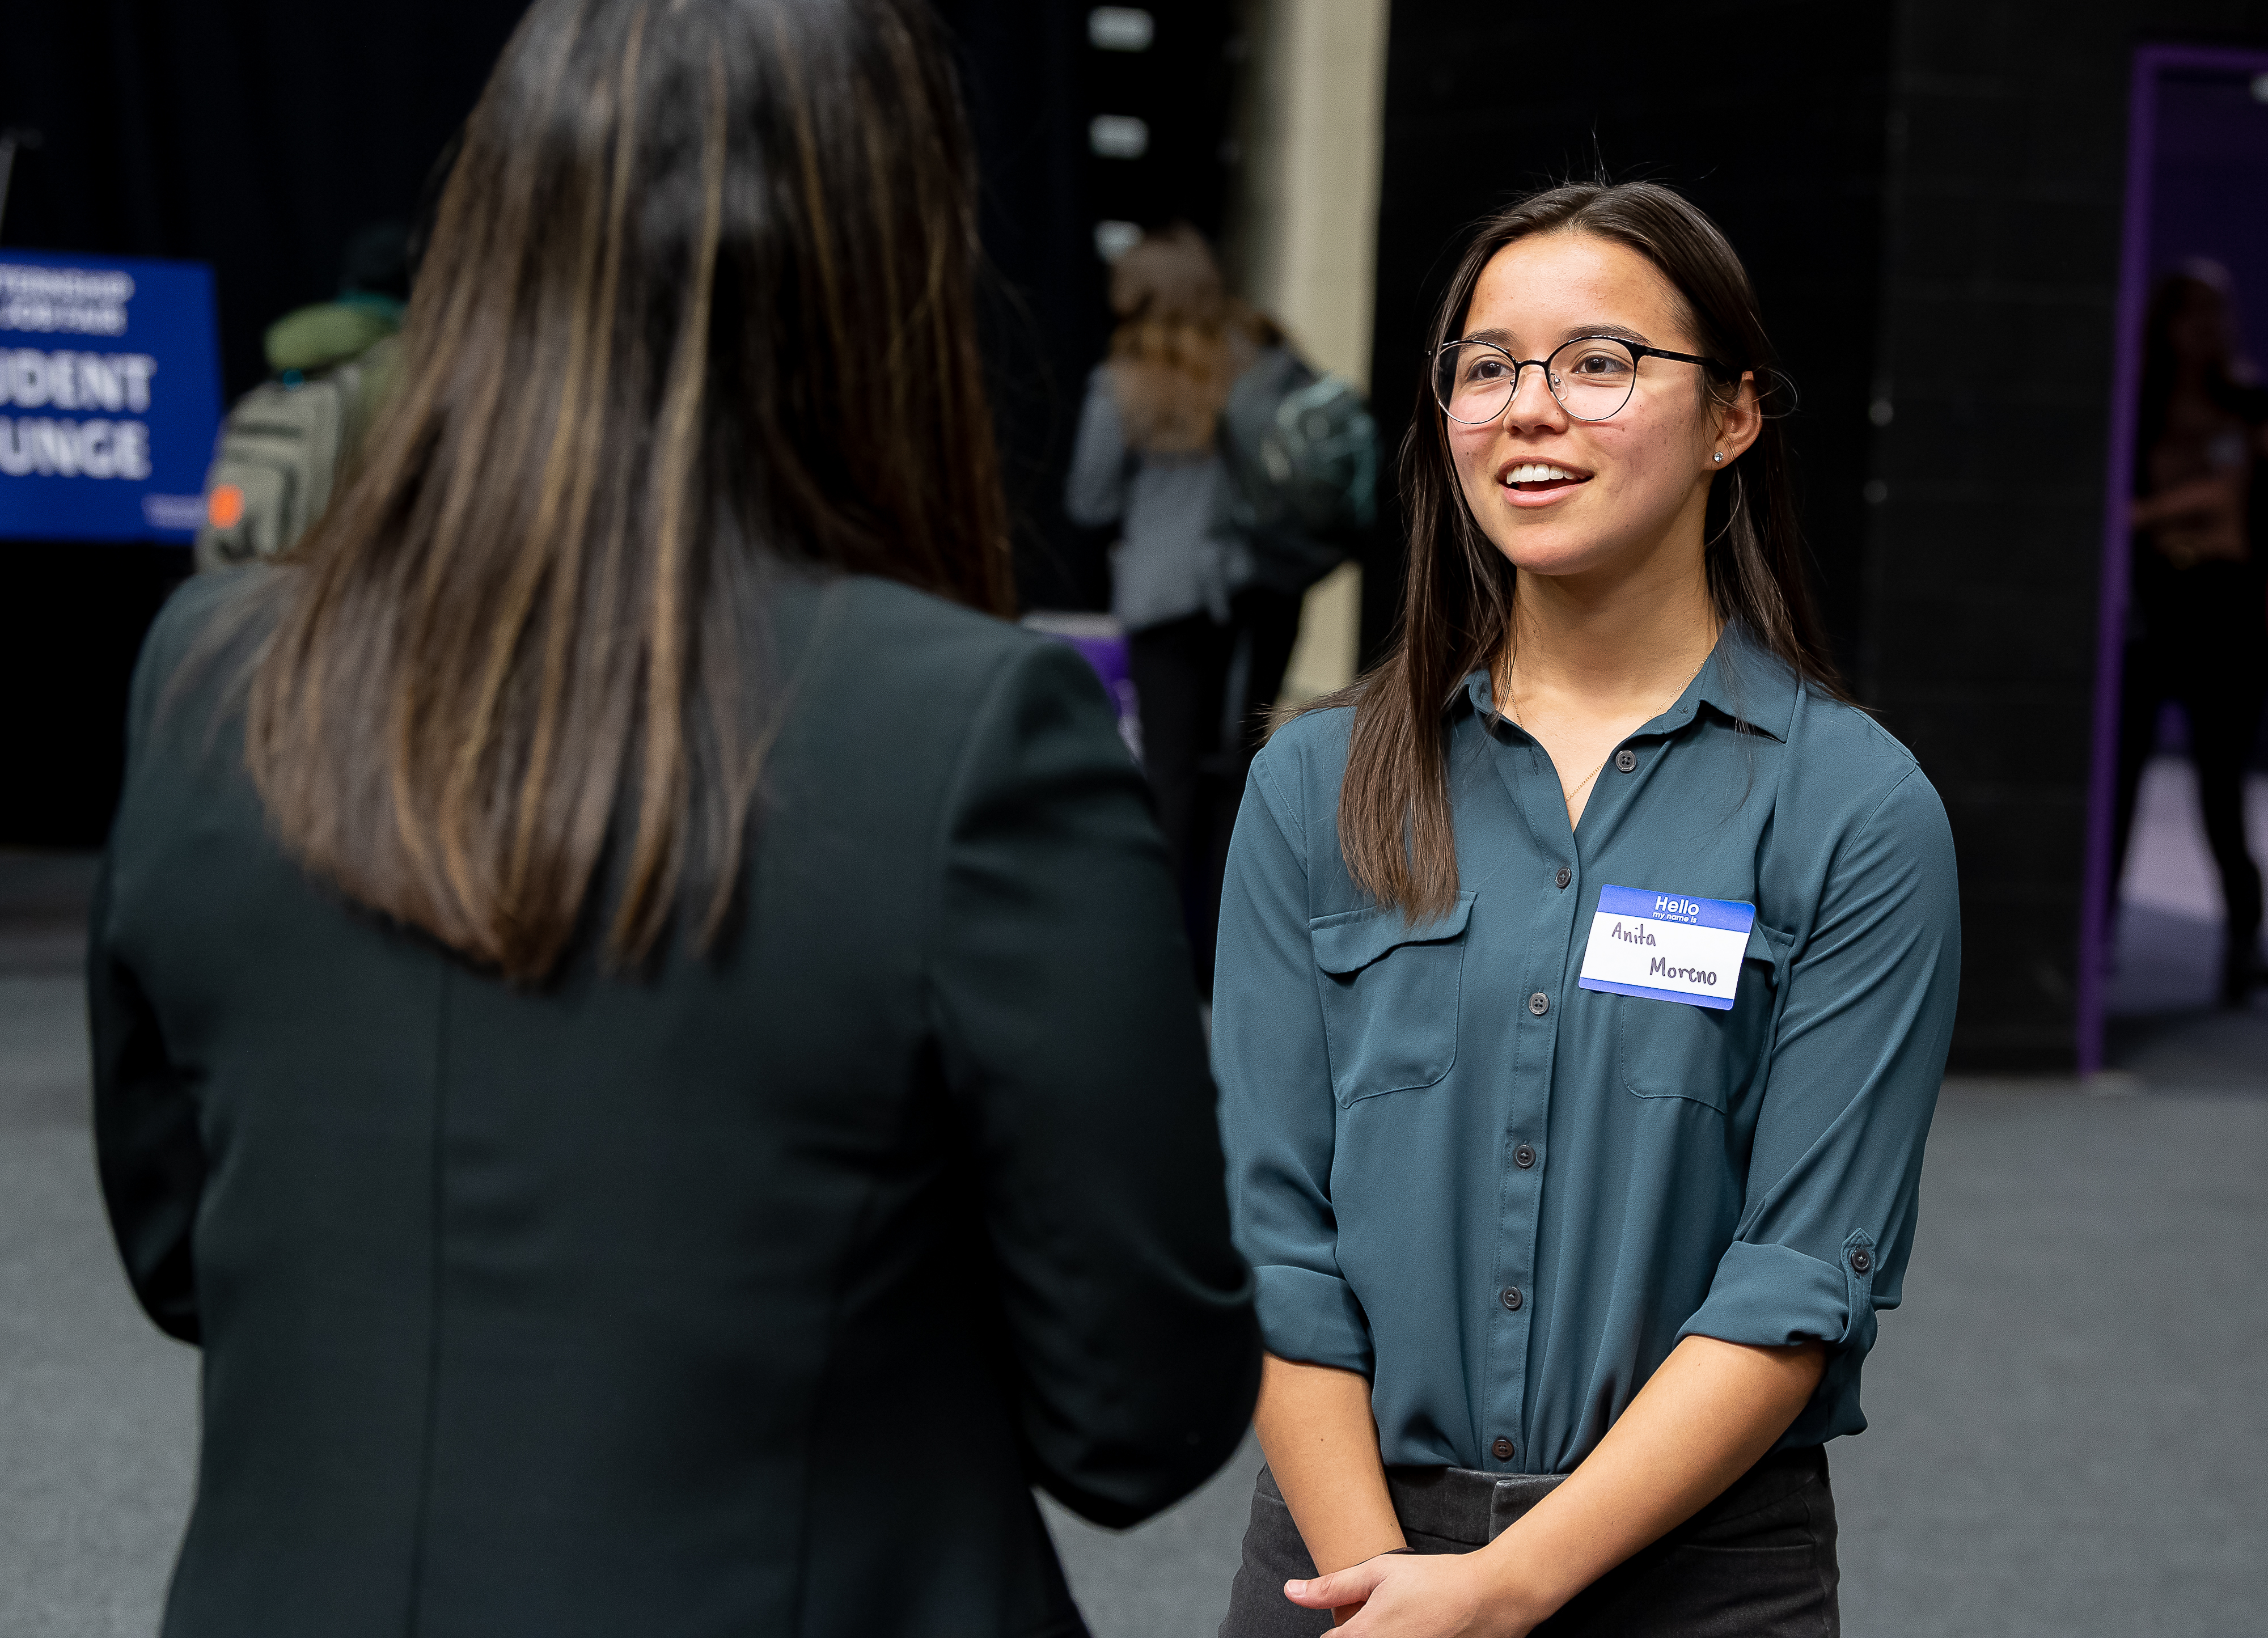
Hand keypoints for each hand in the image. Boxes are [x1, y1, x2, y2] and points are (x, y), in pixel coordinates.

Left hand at [1284, 1550, 1537, 1637]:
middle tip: (1383, 1617)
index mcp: (1364, 1635)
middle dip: (1356, 1636)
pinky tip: (1415, 1629)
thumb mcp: (1378, 1571)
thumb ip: (1332, 1586)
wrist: (1489, 1598)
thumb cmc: (1435, 1580)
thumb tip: (1291, 1591)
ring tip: (1401, 1622)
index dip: (1334, 1632)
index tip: (1347, 1620)